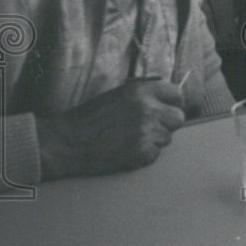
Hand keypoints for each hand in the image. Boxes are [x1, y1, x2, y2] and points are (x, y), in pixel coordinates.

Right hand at [36, 80, 185, 179]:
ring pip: (167, 138)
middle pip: (178, 118)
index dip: (172, 103)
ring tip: (130, 139)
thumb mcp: (119, 95)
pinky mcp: (142, 153)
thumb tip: (167, 100)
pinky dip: (144, 155)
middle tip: (150, 128)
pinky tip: (125, 150)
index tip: (166, 109)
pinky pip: (155, 154)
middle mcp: (147, 109)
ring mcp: (146, 132)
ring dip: (154, 140)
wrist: (67, 142)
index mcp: (141, 91)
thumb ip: (145, 96)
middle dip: (167, 124)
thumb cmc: (90, 118)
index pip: (177, 94)